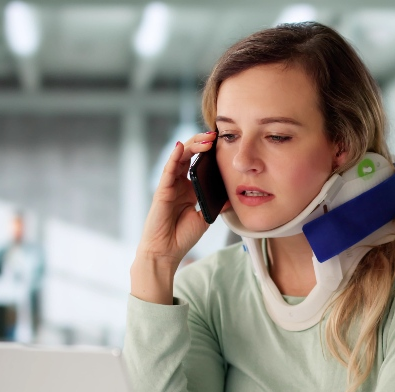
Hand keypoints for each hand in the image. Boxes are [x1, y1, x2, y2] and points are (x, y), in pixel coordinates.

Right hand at [131, 131, 228, 303]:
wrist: (166, 252)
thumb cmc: (182, 236)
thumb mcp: (206, 217)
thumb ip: (216, 203)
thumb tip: (233, 193)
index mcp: (189, 188)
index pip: (198, 163)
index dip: (209, 151)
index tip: (224, 142)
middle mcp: (178, 183)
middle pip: (189, 155)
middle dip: (202, 143)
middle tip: (216, 136)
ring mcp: (169, 185)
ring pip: (179, 158)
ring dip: (192, 146)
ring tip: (206, 138)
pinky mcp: (162, 191)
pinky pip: (168, 170)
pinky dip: (174, 157)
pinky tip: (182, 147)